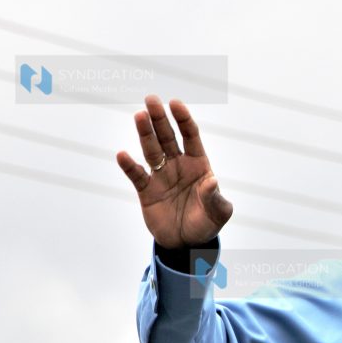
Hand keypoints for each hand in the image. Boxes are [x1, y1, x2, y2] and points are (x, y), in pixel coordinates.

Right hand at [116, 95, 232, 248]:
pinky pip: (136, 175)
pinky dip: (129, 166)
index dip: (183, 120)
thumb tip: (211, 182)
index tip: (175, 103)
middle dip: (160, 119)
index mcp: (198, 165)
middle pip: (168, 137)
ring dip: (145, 134)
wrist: (187, 243)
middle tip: (151, 99)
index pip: (191, 136)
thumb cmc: (207, 224)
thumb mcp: (218, 213)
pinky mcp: (146, 191)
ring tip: (139, 116)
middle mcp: (178, 166)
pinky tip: (123, 154)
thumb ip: (215, 198)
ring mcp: (161, 176)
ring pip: (151, 150)